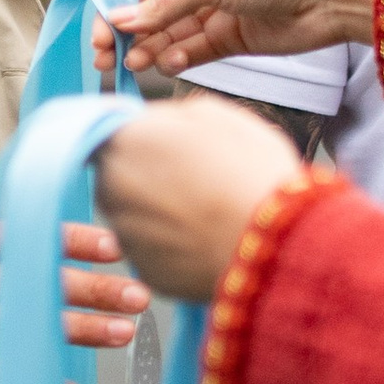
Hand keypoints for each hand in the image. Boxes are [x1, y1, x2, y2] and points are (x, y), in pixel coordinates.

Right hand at [0, 221, 148, 383]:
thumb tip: (42, 245)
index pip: (26, 236)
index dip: (74, 240)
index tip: (114, 247)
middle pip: (38, 281)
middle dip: (95, 288)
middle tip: (138, 295)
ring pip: (27, 326)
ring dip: (80, 331)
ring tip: (121, 334)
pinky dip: (34, 382)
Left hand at [93, 99, 309, 302]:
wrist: (272, 242)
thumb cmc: (251, 172)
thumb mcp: (219, 117)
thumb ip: (173, 114)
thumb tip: (156, 121)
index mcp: (126, 141)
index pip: (112, 132)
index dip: (141, 138)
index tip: (166, 146)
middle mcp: (111, 187)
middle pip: (118, 175)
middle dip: (145, 174)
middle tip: (192, 179)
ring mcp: (124, 232)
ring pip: (133, 214)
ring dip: (156, 210)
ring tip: (204, 211)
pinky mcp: (143, 270)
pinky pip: (151, 250)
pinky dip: (170, 245)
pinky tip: (205, 239)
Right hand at [107, 0, 380, 79]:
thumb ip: (165, 5)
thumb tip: (120, 21)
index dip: (116, 7)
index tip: (98, 33)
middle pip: (152, 12)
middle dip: (127, 35)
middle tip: (105, 58)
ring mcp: (217, 12)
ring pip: (171, 35)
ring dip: (150, 50)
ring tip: (135, 65)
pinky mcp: (234, 39)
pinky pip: (196, 51)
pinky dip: (180, 58)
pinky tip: (169, 64)